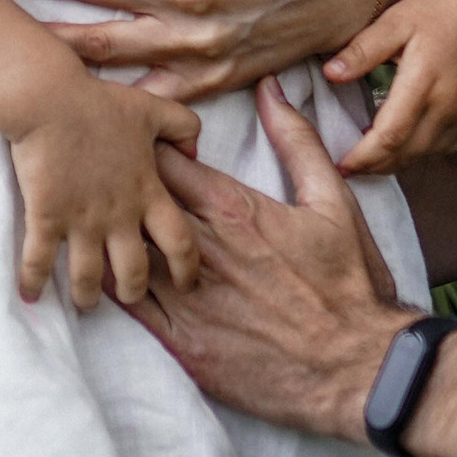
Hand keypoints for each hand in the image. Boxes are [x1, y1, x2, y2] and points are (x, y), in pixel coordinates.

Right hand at [4, 65, 203, 310]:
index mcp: (147, 193)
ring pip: (88, 278)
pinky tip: (28, 295)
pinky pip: (38, 261)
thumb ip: (183, 127)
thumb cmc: (100, 103)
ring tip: (85, 303)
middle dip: (134, 292)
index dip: (187, 269)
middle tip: (129, 295)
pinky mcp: (45, 218)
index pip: (180, 243)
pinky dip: (32, 282)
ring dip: (87, 297)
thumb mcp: (154, 109)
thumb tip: (196, 152)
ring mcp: (80, 221)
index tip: (187, 284)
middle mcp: (118, 217)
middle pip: (135, 273)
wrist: (49, 100)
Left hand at [126, 83, 407, 435]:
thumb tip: (270, 89)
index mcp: (233, 210)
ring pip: (123, 254)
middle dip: (117, 190)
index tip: (136, 146)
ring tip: (96, 228)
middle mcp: (202, 250)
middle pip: (133, 204)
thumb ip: (297, 141)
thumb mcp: (333, 202)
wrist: (359, 367)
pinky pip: (128, 309)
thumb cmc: (350, 283)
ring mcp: (188, 300)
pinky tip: (102, 276)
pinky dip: (110, 287)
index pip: (163, 162)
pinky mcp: (183, 343)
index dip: (144, 149)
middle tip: (104, 182)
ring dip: (109, 238)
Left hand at [327, 0, 456, 174]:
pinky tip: (409, 142)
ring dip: (400, 160)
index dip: (364, 157)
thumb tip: (329, 74)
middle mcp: (452, 102)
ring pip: (430, 154)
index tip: (342, 165)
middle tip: (352, 166)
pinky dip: (427, 151)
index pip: (390, 135)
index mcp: (425, 79)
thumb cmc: (436, 7)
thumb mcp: (394, 21)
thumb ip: (362, 51)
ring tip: (375, 155)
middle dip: (377, 165)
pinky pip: (451, 147)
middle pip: (409, 152)